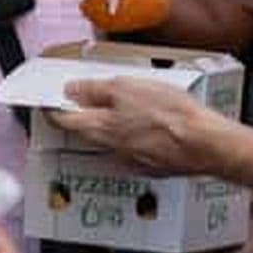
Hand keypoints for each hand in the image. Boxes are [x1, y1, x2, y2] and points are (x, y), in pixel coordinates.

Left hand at [50, 76, 237, 176]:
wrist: (205, 143)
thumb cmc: (171, 113)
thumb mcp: (128, 87)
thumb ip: (95, 90)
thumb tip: (71, 91)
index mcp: (101, 127)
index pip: (64, 121)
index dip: (52, 109)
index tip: (47, 101)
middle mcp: (110, 148)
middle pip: (84, 132)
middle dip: (77, 117)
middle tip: (76, 102)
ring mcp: (130, 159)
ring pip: (108, 140)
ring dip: (106, 126)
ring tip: (120, 108)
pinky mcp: (149, 165)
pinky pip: (130, 149)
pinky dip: (130, 136)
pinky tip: (146, 125)